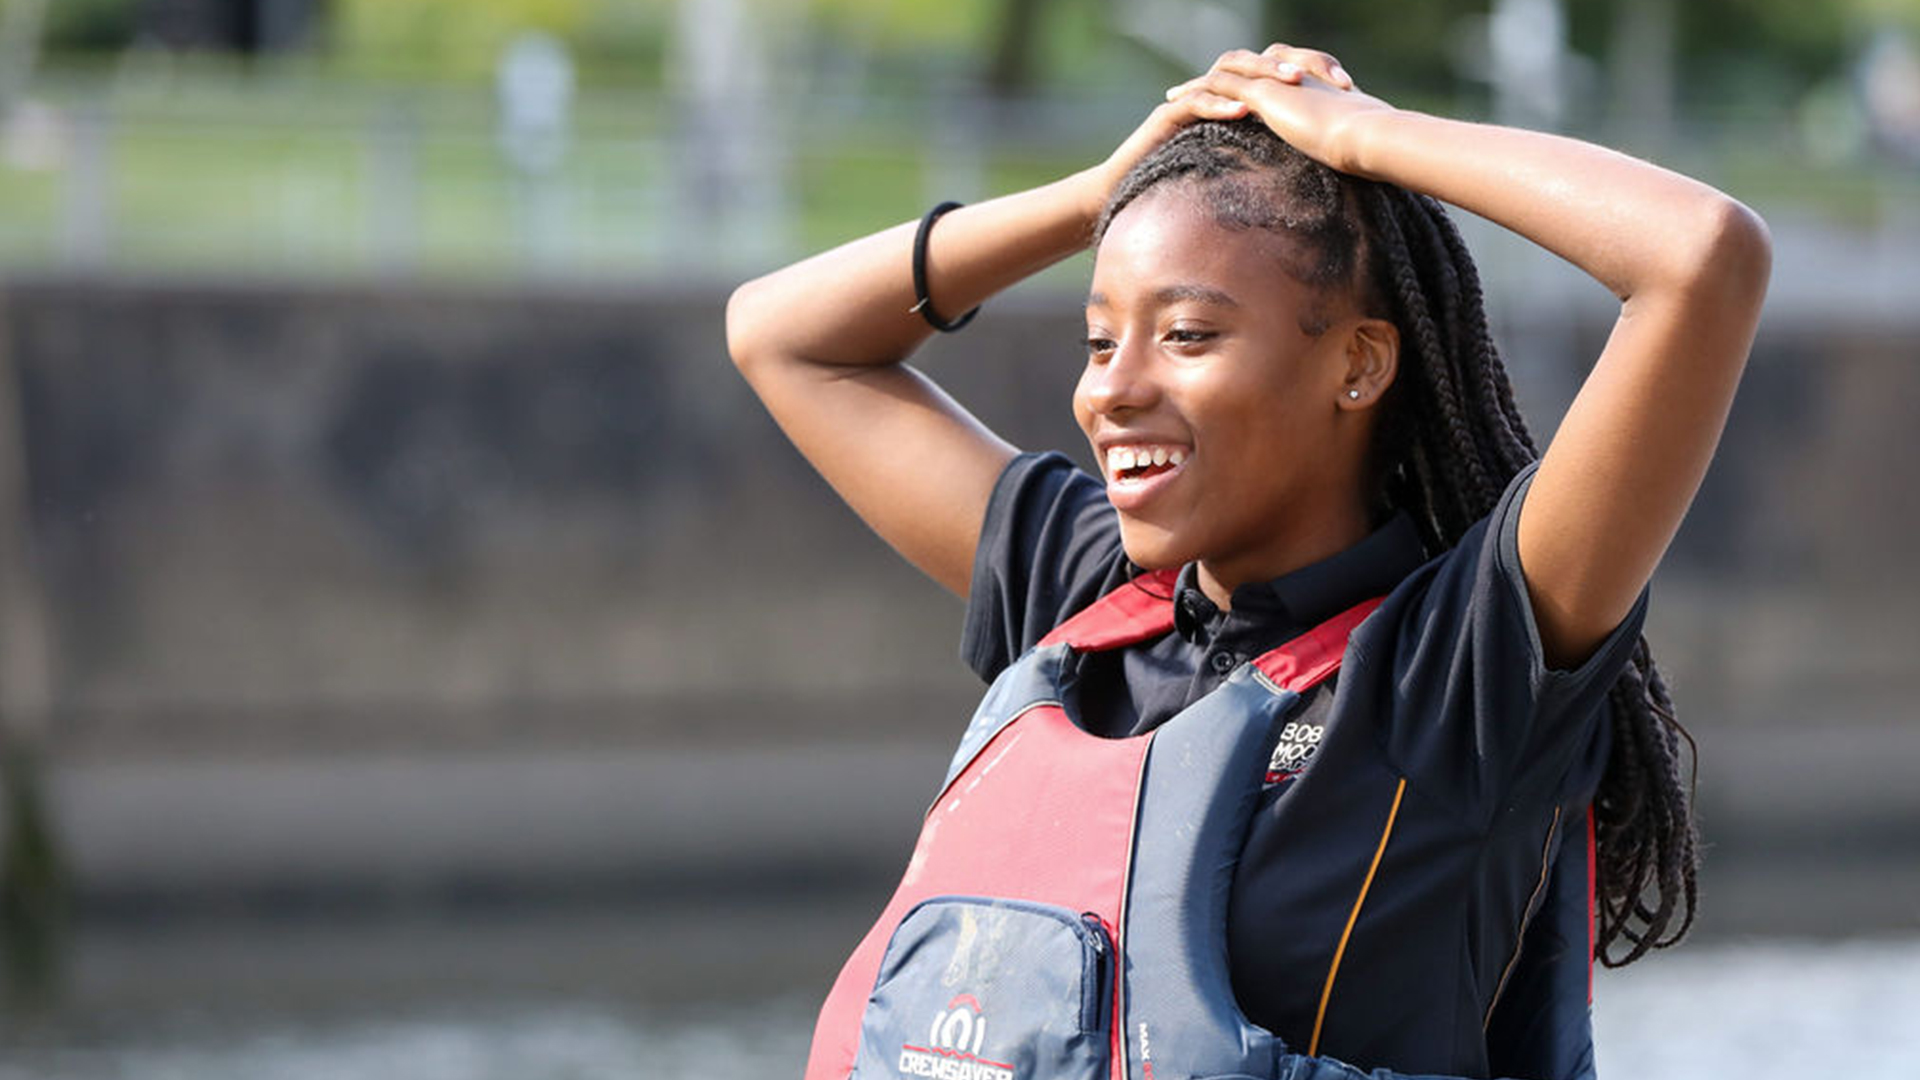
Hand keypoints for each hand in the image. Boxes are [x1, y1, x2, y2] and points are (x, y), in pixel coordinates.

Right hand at [1083, 45, 1348, 216]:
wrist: (1128, 197)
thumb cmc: (1186, 190)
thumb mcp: (1245, 174)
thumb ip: (1277, 162)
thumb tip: (1326, 174)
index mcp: (1240, 103)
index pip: (1279, 74)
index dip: (1313, 74)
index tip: (1348, 88)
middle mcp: (1218, 93)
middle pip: (1259, 64)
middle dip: (1293, 65)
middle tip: (1324, 76)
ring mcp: (1192, 100)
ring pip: (1230, 73)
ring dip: (1261, 76)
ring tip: (1289, 83)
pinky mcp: (1168, 116)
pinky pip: (1197, 102)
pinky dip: (1220, 105)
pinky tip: (1242, 111)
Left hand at [1163, 46, 1390, 174]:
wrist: (1364, 137)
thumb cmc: (1364, 150)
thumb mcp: (1342, 148)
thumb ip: (1330, 151)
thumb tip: (1336, 173)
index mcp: (1308, 88)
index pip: (1271, 79)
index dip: (1247, 87)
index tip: (1228, 100)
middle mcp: (1291, 77)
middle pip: (1245, 67)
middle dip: (1218, 77)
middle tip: (1192, 89)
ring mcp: (1277, 81)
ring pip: (1227, 73)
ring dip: (1199, 83)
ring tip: (1175, 95)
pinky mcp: (1264, 92)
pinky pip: (1221, 87)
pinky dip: (1200, 93)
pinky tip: (1179, 102)